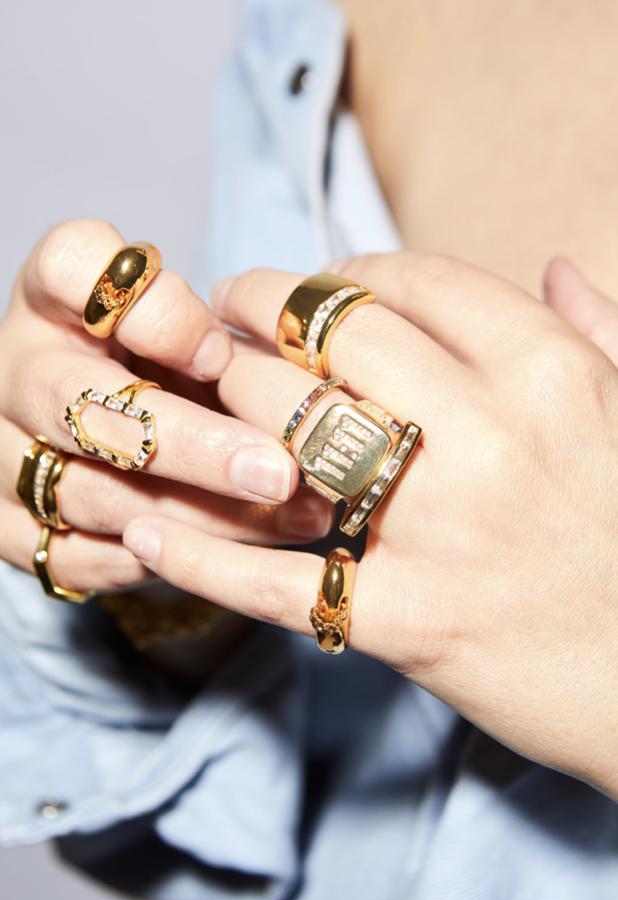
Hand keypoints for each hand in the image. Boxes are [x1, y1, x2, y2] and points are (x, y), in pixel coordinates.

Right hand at [0, 220, 332, 595]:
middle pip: (80, 403)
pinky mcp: (9, 528)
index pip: (75, 266)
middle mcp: (16, 372)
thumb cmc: (159, 368)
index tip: (224, 354)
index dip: (158, 312)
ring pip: (94, 495)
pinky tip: (232, 557)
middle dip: (191, 445)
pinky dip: (161, 562)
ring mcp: (2, 454)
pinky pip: (80, 558)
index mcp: (55, 297)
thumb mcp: (187, 330)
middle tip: (277, 472)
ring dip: (201, 517)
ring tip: (293, 521)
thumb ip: (215, 336)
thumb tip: (262, 379)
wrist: (98, 433)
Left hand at [123, 251, 617, 796]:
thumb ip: (601, 329)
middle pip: (327, 340)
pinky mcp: (406, 621)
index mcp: (548, 371)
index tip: (298, 291)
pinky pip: (271, 580)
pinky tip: (144, 531)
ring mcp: (443, 532)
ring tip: (188, 403)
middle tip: (219, 326)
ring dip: (216, 411)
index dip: (334, 274)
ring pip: (285, 434)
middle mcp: (491, 435)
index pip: (409, 282)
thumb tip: (555, 267)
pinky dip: (196, 556)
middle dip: (253, 317)